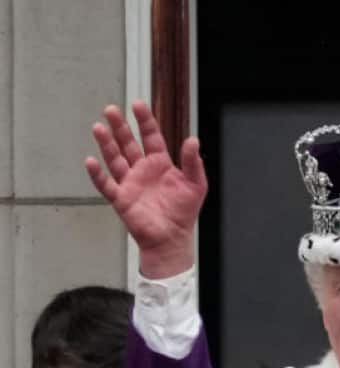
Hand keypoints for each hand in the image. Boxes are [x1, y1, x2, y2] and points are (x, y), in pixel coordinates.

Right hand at [84, 101, 206, 277]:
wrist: (172, 239)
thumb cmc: (184, 213)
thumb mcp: (196, 185)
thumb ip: (193, 163)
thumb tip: (193, 140)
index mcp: (160, 164)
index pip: (151, 137)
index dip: (145, 121)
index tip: (137, 104)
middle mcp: (142, 170)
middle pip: (128, 143)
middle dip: (120, 127)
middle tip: (111, 110)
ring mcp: (130, 183)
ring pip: (114, 159)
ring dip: (106, 144)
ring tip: (99, 127)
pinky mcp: (121, 198)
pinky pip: (106, 184)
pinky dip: (98, 174)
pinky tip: (91, 161)